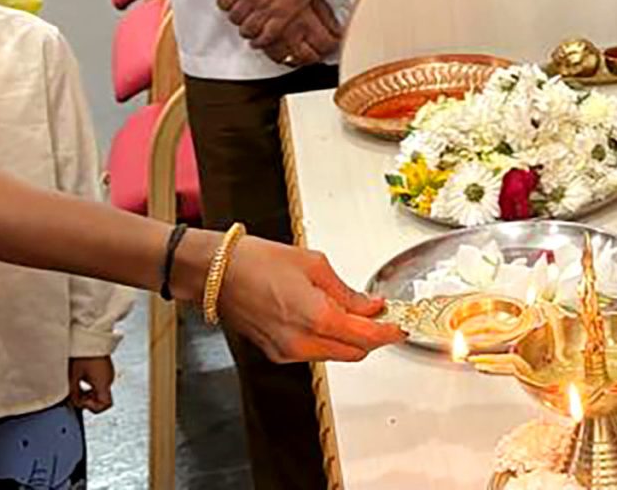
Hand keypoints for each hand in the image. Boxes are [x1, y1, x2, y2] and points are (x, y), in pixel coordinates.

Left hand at [68, 355, 114, 413]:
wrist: (88, 332)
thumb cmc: (82, 353)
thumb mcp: (73, 376)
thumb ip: (73, 394)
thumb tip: (73, 402)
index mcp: (104, 383)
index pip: (105, 405)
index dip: (92, 408)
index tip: (81, 402)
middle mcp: (109, 377)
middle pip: (102, 397)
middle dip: (88, 399)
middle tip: (76, 393)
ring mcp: (108, 370)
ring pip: (100, 388)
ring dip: (88, 390)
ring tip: (77, 382)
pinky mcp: (104, 364)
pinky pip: (99, 379)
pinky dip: (90, 381)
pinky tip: (81, 374)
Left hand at [204, 0, 341, 66]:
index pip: (223, 1)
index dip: (225, 4)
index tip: (230, 3)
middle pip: (234, 17)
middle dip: (236, 16)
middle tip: (241, 14)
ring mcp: (267, 8)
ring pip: (248, 29)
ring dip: (246, 30)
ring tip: (249, 27)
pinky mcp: (283, 16)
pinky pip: (267, 36)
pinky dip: (260, 41)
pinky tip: (259, 40)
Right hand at [213, 236, 404, 363]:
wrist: (217, 273)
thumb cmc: (257, 261)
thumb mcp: (313, 265)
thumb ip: (346, 291)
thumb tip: (371, 305)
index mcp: (316, 317)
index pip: (366, 336)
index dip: (388, 333)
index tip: (400, 326)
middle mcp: (302, 342)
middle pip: (354, 352)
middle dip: (371, 336)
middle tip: (378, 314)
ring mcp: (288, 352)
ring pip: (335, 354)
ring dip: (349, 338)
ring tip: (350, 310)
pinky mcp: (277, 354)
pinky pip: (314, 353)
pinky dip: (327, 339)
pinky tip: (325, 317)